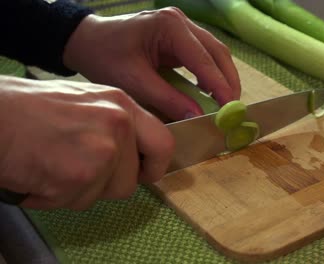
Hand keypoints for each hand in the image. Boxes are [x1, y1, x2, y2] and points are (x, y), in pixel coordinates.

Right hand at [0, 76, 173, 209]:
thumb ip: (115, 125)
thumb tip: (133, 153)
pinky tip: (40, 174)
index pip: (163, 143)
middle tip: (81, 173)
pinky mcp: (80, 176)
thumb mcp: (86, 101)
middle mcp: (118, 125)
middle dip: (108, 185)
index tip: (144, 174)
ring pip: (105, 195)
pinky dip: (56, 196)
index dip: (155, 166)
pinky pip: (76, 202)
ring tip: (53, 166)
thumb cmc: (27, 109)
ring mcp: (101, 151)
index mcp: (121, 104)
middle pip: (132, 180)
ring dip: (79, 191)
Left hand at [63, 8, 240, 120]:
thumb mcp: (134, 81)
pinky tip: (210, 93)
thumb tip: (198, 116)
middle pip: (217, 51)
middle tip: (233, 108)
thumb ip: (168, 99)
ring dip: (222, 78)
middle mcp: (180, 21)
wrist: (86, 41)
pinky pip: (203, 56)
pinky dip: (210, 75)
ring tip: (225, 104)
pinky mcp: (180, 36)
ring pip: (214, 52)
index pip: (203, 58)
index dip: (219, 85)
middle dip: (228, 81)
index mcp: (169, 26)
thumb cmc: (104, 57)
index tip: (230, 108)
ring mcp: (181, 26)